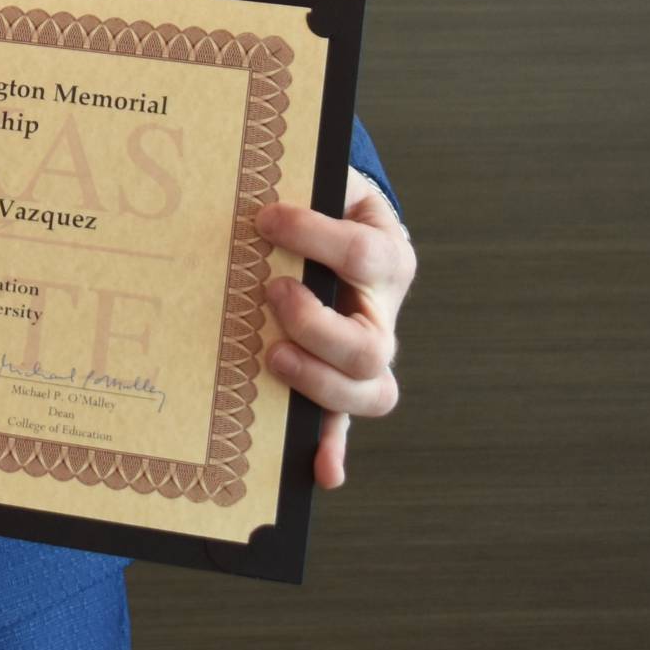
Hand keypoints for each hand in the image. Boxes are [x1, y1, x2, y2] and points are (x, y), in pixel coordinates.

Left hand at [257, 170, 414, 487]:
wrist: (339, 221)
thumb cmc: (322, 198)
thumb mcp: (322, 178)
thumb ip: (305, 181)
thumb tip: (262, 186)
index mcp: (387, 255)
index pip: (363, 254)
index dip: (315, 238)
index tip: (265, 219)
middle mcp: (383, 312)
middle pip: (371, 344)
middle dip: (318, 327)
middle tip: (272, 293)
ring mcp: (363, 353)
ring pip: (368, 391)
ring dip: (319, 385)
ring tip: (271, 356)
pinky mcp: (335, 380)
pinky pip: (341, 424)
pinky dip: (333, 448)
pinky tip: (320, 471)